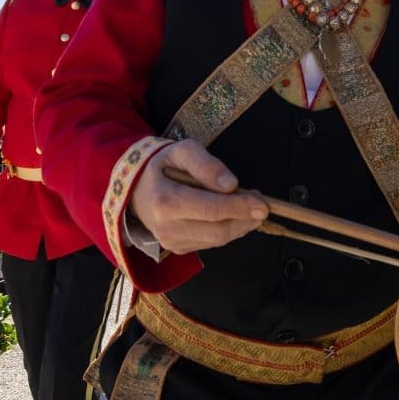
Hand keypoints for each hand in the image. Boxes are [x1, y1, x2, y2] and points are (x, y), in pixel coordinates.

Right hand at [128, 139, 267, 253]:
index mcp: (166, 202)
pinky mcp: (178, 249)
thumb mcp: (181, 150)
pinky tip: (234, 215)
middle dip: (245, 219)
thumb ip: (206, 164)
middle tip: (261, 203)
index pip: (211, 210)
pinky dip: (229, 230)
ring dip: (241, 225)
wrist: (135, 187)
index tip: (262, 203)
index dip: (240, 207)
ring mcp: (172, 242)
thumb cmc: (161, 165)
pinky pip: (211, 243)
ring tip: (250, 206)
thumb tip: (231, 184)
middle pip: (218, 230)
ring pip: (218, 240)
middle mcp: (167, 228)